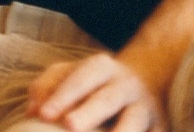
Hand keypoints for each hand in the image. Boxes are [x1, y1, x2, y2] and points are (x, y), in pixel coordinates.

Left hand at [26, 53, 166, 131]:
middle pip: (106, 99)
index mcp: (102, 67)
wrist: (146, 79)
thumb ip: (48, 86)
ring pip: (135, 121)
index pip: (80, 79)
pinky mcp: (161, 128)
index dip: (61, 96)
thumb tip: (33, 111)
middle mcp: (126, 84)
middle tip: (69, 126)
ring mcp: (146, 108)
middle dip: (88, 113)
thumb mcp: (71, 73)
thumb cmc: (94, 83)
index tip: (43, 114)